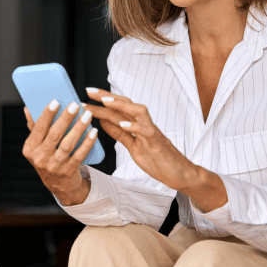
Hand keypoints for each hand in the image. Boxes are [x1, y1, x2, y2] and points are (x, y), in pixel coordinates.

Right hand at [22, 100, 97, 205]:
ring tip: (87, 115)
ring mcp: (54, 166)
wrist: (58, 185)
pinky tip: (93, 132)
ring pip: (67, 144)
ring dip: (78, 128)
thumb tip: (28, 107)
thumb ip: (34, 127)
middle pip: (54, 134)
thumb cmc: (48, 158)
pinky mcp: (68, 171)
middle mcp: (40, 158)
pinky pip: (79, 155)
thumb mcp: (37, 146)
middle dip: (65, 118)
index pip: (38, 128)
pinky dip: (87, 143)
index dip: (47, 114)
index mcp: (30, 148)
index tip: (55, 101)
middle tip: (75, 105)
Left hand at [84, 88, 198, 191]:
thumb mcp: (133, 146)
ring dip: (121, 105)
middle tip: (89, 91)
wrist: (180, 174)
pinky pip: (147, 131)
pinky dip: (135, 126)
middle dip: (107, 97)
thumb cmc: (159, 160)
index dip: (102, 101)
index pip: (118, 109)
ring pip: (138, 112)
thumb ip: (120, 134)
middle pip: (126, 104)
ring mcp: (152, 133)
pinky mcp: (158, 144)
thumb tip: (103, 121)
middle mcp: (144, 125)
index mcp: (137, 126)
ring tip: (105, 101)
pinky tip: (123, 124)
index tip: (86, 96)